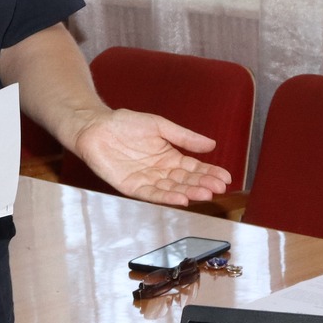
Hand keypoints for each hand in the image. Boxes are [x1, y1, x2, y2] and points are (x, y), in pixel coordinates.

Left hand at [73, 110, 231, 206]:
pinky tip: (181, 199)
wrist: (96, 127)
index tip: (226, 178)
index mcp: (169, 157)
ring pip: (172, 190)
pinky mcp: (131, 187)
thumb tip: (211, 144)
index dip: (210, 173)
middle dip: (203, 185)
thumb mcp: (160, 126)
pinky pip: (152, 194)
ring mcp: (147, 180)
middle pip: (186, 181)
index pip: (194, 168)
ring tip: (205, 194)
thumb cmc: (125, 124)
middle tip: (219, 188)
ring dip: (189, 193)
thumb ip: (184, 137)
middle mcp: (160, 171)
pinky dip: (167, 197)